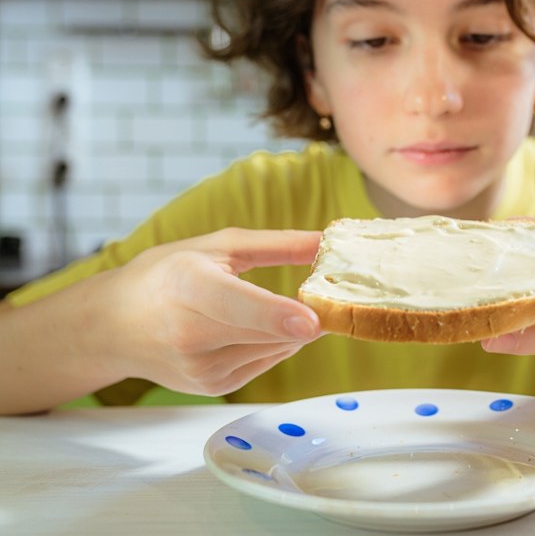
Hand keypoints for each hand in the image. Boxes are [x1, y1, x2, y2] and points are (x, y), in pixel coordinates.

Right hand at [94, 228, 323, 396]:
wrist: (113, 326)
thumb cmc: (165, 276)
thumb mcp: (217, 246)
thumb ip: (276, 245)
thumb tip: (326, 242)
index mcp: (187, 287)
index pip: (237, 305)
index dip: (277, 315)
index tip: (312, 321)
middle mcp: (190, 334)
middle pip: (269, 331)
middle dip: (306, 314)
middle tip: (326, 292)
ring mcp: (201, 368)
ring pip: (276, 348)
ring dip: (291, 328)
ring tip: (278, 306)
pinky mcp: (213, 387)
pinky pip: (268, 360)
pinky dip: (274, 342)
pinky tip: (252, 327)